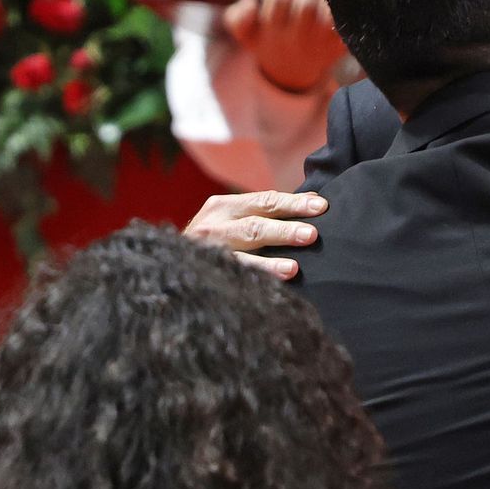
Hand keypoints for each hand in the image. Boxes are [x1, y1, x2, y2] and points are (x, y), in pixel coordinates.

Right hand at [184, 189, 325, 279]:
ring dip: (268, 263)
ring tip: (293, 268)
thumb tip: (314, 200)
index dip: (293, 204)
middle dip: (284, 230)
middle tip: (311, 235)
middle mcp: (213, 226)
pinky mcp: (205, 276)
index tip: (321, 207)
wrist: (168, 261)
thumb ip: (271, 208)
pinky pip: (232, 279)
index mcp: (224, 206)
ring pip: (241, 257)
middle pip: (254, 226)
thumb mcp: (238, 215)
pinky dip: (253, 282)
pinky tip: (272, 288)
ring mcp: (207, 254)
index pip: (264, 201)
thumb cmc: (217, 235)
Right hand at [222, 0, 346, 93]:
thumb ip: (239, 18)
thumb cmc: (269, 42)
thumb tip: (249, 2)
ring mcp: (321, 44)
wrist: (293, 74)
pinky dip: (346, 3)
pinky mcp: (340, 46)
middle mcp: (298, 40)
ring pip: (329, 14)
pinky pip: (347, 22)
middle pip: (307, 5)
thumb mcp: (247, 34)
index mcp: (273, 33)